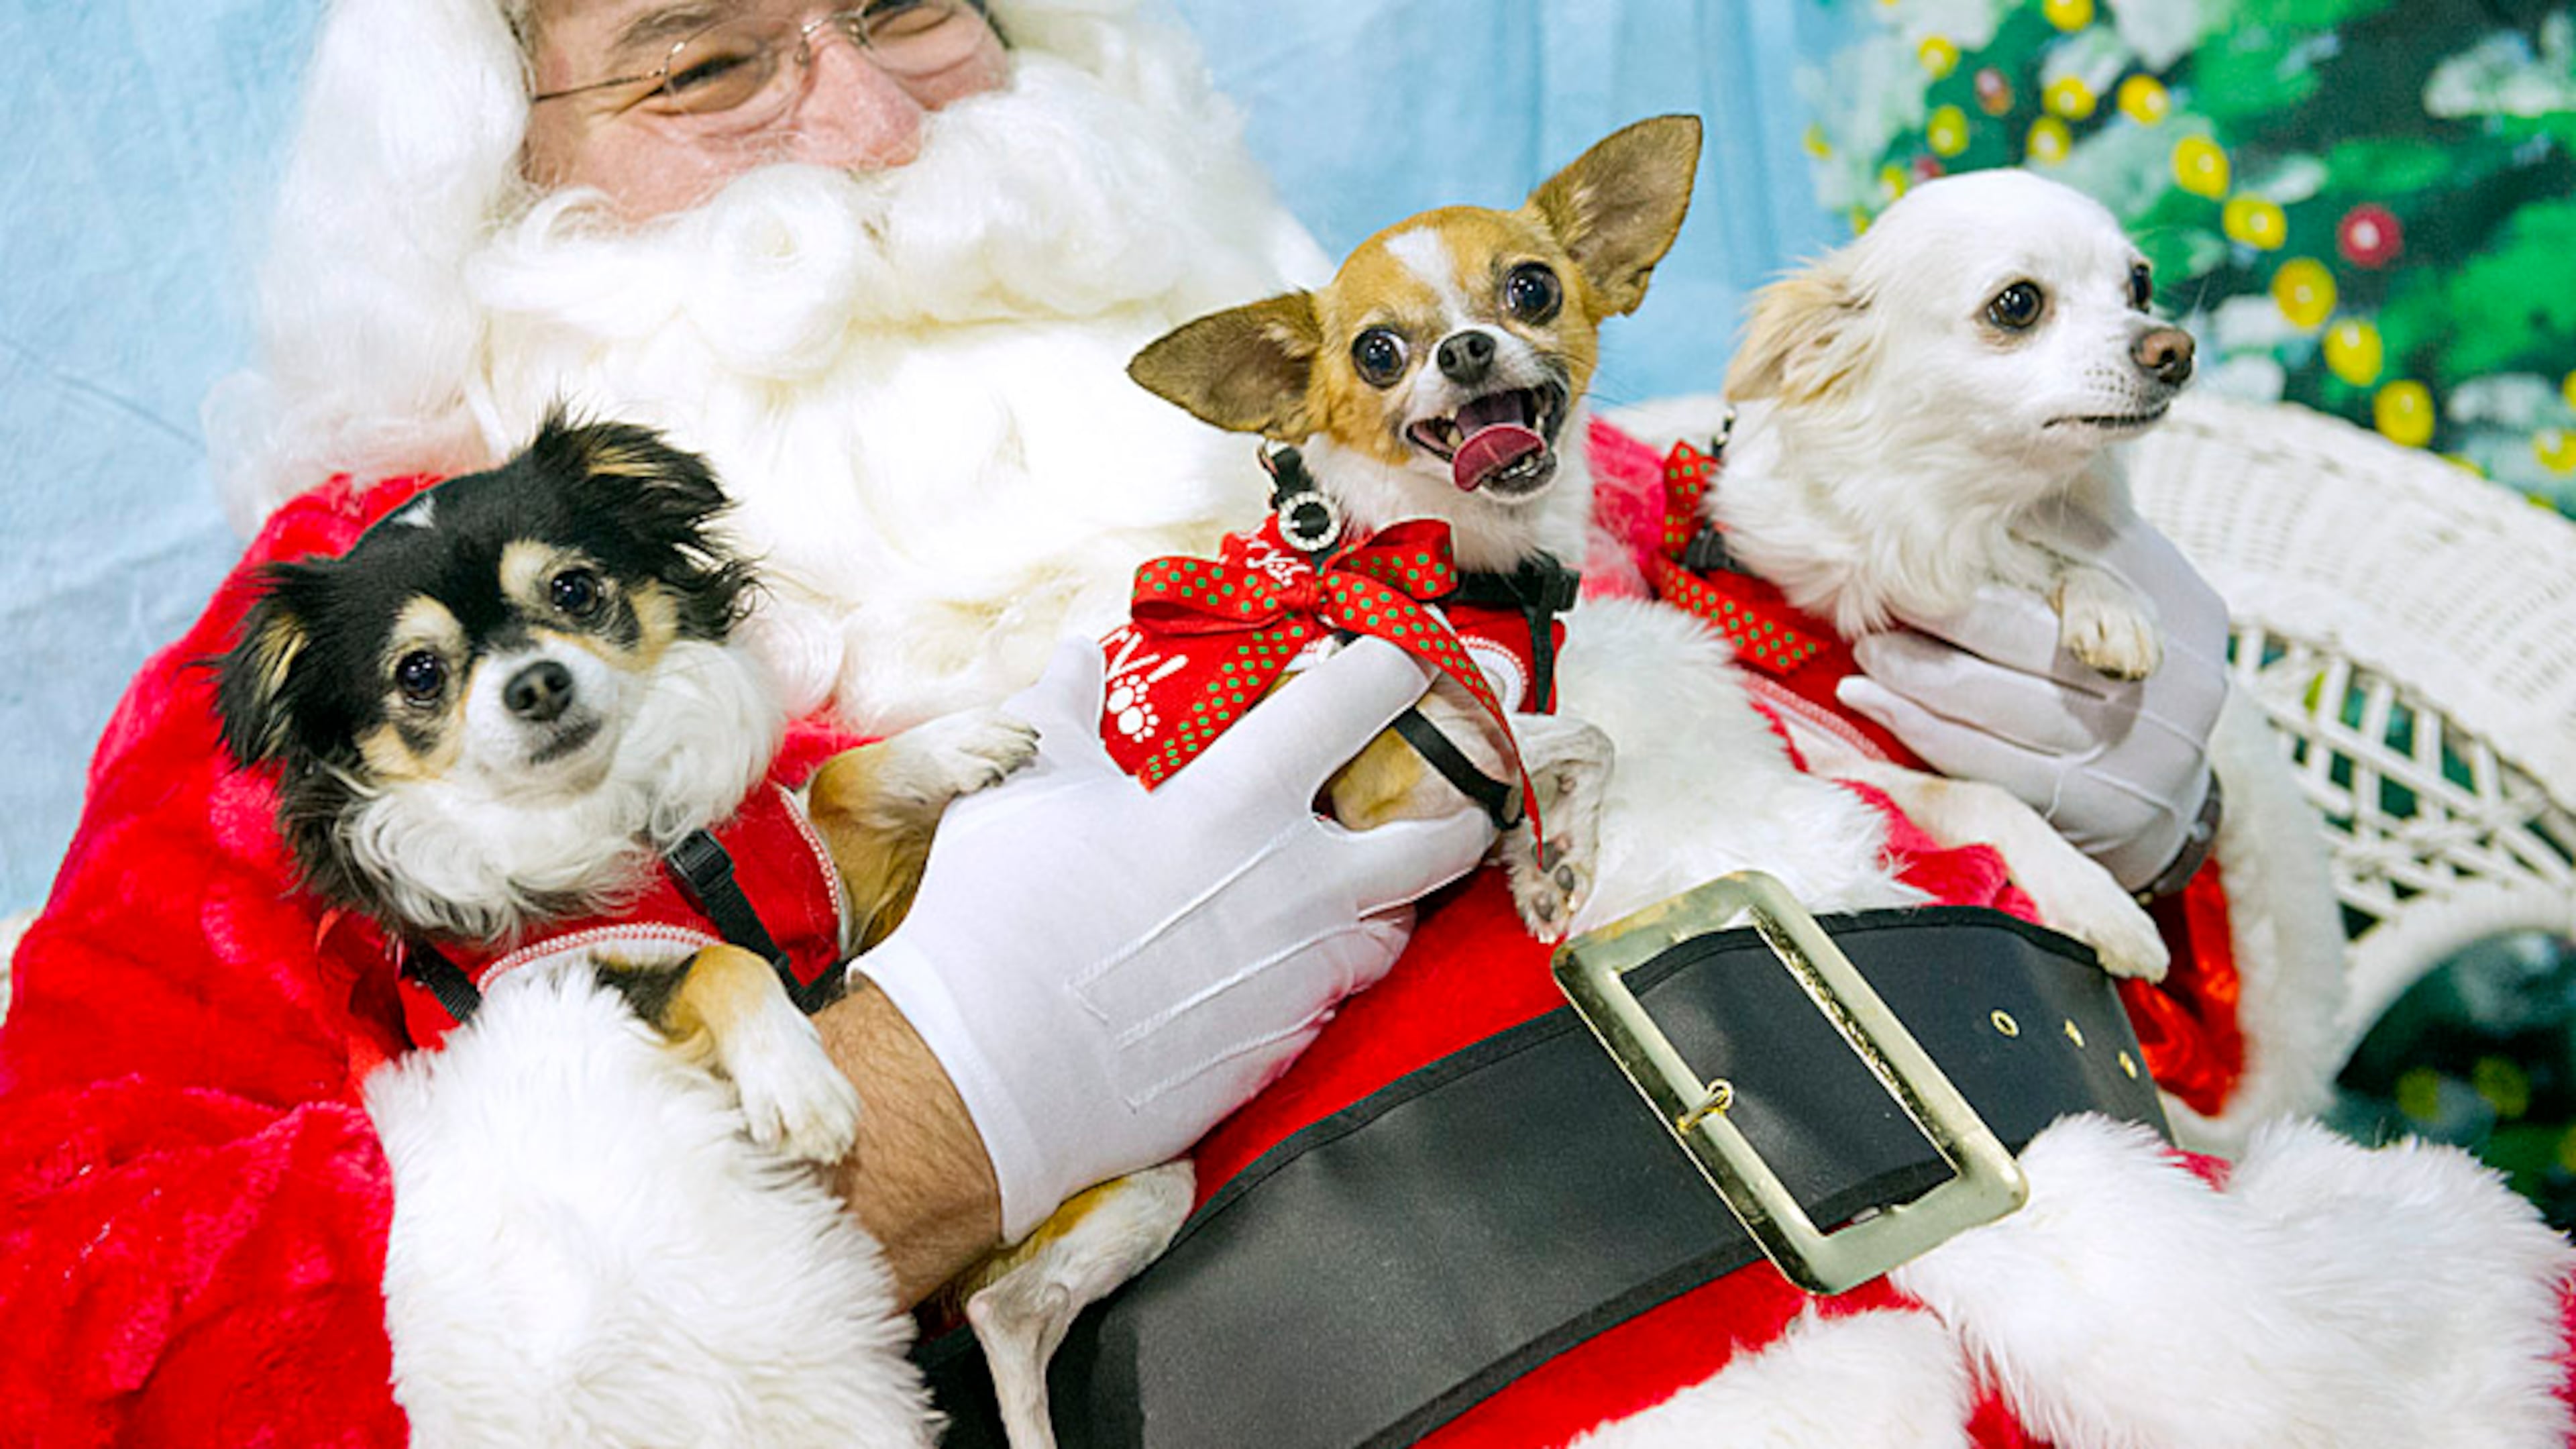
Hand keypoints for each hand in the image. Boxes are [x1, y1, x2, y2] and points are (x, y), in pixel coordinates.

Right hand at [856, 637, 1490, 1237]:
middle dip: (1461, 808)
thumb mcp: (1026, 784)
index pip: (1357, 700)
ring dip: (1395, 901)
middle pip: (1432, 838)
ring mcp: (1300, 975)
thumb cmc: (1004, 915)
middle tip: (1457, 792)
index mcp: (1241, 801)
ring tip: (1370, 885)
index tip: (1421, 640)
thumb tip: (1077, 656)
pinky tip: (1290, 965)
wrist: (992, 1071)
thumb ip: (1066, 710)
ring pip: (1396, 930)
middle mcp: (1299, 885)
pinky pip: (1334, 1001)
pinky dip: (1327, 975)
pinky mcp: (1281, 1049)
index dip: (1402, 656)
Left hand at [1836, 496, 2228, 893]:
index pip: (2085, 550)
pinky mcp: (2093, 804)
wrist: (2171, 803)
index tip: (1926, 525)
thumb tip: (1986, 485)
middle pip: (2030, 630)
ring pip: (1997, 698)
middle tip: (1878, 596)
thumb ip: (2076, 552)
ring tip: (1866, 647)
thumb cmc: (2119, 681)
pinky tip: (1868, 698)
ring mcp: (2136, 745)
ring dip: (1913, 669)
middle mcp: (2170, 674)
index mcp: (2179, 605)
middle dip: (1941, 611)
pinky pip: (1983, 758)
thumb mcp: (2127, 606)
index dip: (1999, 535)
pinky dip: (1916, 724)